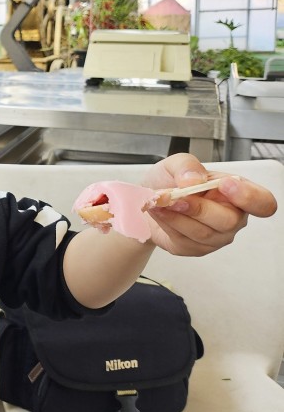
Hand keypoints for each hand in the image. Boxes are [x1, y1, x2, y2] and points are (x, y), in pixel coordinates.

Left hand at [142, 153, 277, 255]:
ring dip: (176, 216)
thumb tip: (194, 179)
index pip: (263, 203)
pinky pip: (184, 241)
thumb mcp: (176, 163)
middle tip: (174, 197)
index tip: (225, 184)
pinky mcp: (196, 248)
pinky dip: (167, 224)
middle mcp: (232, 217)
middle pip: (229, 221)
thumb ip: (187, 165)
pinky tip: (159, 212)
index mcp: (238, 192)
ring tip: (159, 202)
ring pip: (203, 233)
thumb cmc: (169, 181)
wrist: (147, 200)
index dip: (249, 197)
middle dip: (198, 208)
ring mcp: (216, 236)